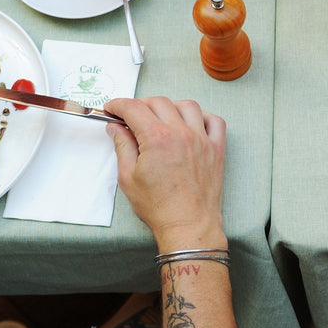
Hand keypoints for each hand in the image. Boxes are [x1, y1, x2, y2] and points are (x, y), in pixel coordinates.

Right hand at [107, 97, 225, 249]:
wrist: (188, 225)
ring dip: (170, 107)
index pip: (134, 107)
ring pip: (187, 106)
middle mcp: (181, 133)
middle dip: (141, 106)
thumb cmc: (159, 207)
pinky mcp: (216, 149)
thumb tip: (116, 128)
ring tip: (161, 120)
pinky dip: (202, 117)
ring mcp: (201, 139)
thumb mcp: (128, 177)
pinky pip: (214, 121)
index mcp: (156, 138)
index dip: (118, 105)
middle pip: (158, 102)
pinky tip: (191, 125)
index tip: (112, 109)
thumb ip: (122, 146)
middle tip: (131, 118)